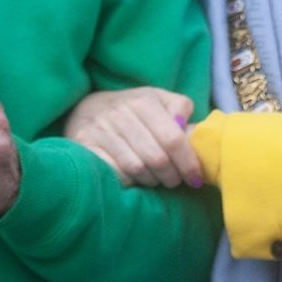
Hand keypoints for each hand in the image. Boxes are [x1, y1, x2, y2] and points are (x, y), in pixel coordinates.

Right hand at [63, 87, 199, 188]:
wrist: (85, 109)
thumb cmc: (131, 110)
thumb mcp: (157, 100)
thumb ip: (180, 108)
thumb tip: (190, 129)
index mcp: (143, 101)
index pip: (174, 139)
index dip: (188, 162)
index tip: (195, 178)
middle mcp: (121, 113)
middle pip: (157, 158)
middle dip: (172, 176)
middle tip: (175, 181)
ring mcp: (101, 130)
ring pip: (137, 168)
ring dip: (152, 180)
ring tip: (156, 179)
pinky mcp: (85, 146)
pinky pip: (115, 173)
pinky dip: (129, 181)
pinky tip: (134, 178)